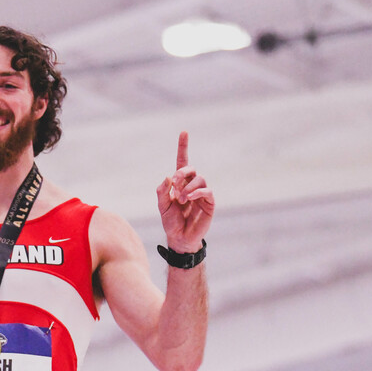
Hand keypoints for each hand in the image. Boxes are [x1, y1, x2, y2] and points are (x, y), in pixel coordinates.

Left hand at [156, 132, 213, 252]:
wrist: (180, 238)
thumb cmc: (171, 222)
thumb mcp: (162, 207)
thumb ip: (162, 192)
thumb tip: (168, 177)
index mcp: (180, 184)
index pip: (182, 162)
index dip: (183, 147)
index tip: (184, 132)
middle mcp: (192, 185)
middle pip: (190, 169)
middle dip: (181, 173)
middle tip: (174, 185)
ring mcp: (201, 193)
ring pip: (199, 179)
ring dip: (187, 187)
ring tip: (180, 200)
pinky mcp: (209, 202)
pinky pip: (206, 190)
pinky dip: (196, 192)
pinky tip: (189, 199)